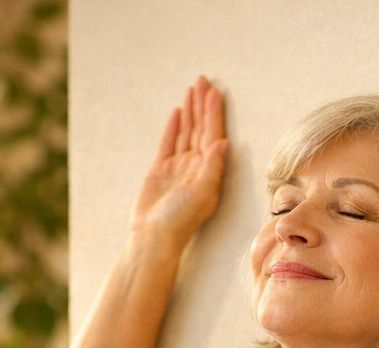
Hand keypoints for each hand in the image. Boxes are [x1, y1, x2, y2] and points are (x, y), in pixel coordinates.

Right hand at [130, 75, 229, 244]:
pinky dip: (174, 127)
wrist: (154, 237)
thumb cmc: (180, 221)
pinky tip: (177, 114)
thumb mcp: (201, 194)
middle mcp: (195, 166)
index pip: (212, 134)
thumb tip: (224, 142)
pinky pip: (169, 143)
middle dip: (202, 104)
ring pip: (186, 132)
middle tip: (204, 79)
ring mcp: (178, 167)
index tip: (214, 91)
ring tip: (193, 89)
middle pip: (201, 128)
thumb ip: (212, 168)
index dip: (213, 112)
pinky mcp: (161, 170)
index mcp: (208, 169)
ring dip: (190, 111)